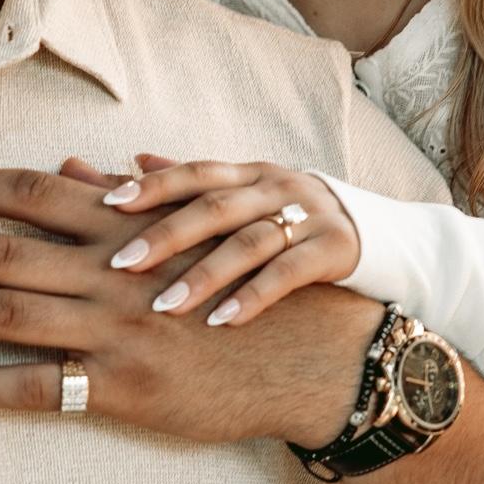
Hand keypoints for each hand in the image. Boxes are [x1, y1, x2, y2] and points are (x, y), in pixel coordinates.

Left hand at [0, 165, 384, 448]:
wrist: (302, 355)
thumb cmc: (238, 285)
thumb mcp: (186, 230)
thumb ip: (121, 202)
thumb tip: (69, 171)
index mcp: (123, 228)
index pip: (32, 194)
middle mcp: (110, 272)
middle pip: (2, 251)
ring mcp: (114, 330)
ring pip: (8, 313)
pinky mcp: (124, 387)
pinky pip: (41, 386)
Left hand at [93, 157, 361, 327]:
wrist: (375, 237)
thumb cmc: (288, 220)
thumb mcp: (243, 198)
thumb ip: (185, 186)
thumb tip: (123, 161)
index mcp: (246, 173)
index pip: (194, 172)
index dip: (152, 185)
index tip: (108, 204)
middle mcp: (275, 187)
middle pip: (215, 206)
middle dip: (165, 235)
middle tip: (120, 265)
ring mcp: (308, 216)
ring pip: (249, 242)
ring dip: (204, 275)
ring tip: (165, 306)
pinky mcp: (334, 249)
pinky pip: (289, 273)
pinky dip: (254, 296)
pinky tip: (223, 321)